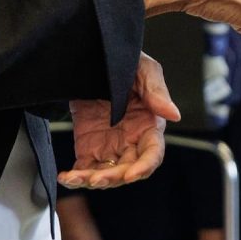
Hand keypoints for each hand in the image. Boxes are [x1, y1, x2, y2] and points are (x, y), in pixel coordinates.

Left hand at [59, 53, 180, 189]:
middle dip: (113, 177)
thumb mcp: (143, 70)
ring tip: (75, 178)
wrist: (93, 58)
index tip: (131, 175)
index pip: (152, 153)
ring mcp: (110, 146)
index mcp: (149, 125)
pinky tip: (65, 177)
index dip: (144, 167)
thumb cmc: (126, 62)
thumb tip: (174, 115)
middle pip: (127, 169)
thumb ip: (156, 92)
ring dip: (91, 180)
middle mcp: (131, 140)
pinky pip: (85, 169)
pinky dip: (75, 177)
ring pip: (105, 173)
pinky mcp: (89, 147)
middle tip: (96, 178)